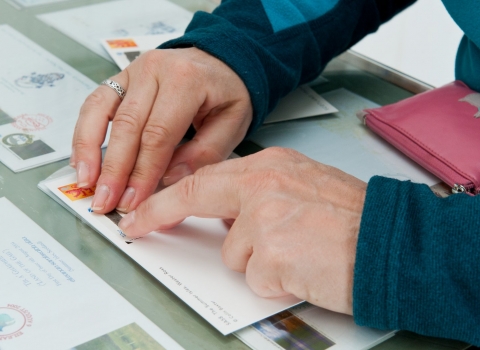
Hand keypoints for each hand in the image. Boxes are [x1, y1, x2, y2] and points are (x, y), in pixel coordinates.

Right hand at [71, 48, 251, 213]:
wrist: (221, 60)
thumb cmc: (227, 93)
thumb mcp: (233, 122)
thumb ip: (205, 152)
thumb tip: (169, 180)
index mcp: (186, 81)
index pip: (158, 134)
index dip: (143, 172)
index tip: (134, 202)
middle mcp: (155, 70)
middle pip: (127, 126)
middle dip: (115, 170)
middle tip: (106, 202)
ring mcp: (134, 71)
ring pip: (101, 112)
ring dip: (89, 151)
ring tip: (85, 183)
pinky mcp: (120, 77)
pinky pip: (95, 104)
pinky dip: (84, 133)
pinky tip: (81, 159)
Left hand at [119, 147, 366, 313]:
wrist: (393, 241)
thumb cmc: (354, 218)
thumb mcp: (303, 187)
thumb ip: (263, 195)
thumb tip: (229, 216)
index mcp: (271, 166)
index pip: (205, 177)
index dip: (168, 196)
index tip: (143, 211)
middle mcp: (264, 185)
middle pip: (196, 198)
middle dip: (160, 213)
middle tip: (136, 225)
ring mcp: (265, 218)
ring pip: (235, 254)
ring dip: (259, 263)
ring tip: (297, 254)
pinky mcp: (272, 253)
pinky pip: (257, 278)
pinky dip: (276, 281)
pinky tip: (304, 269)